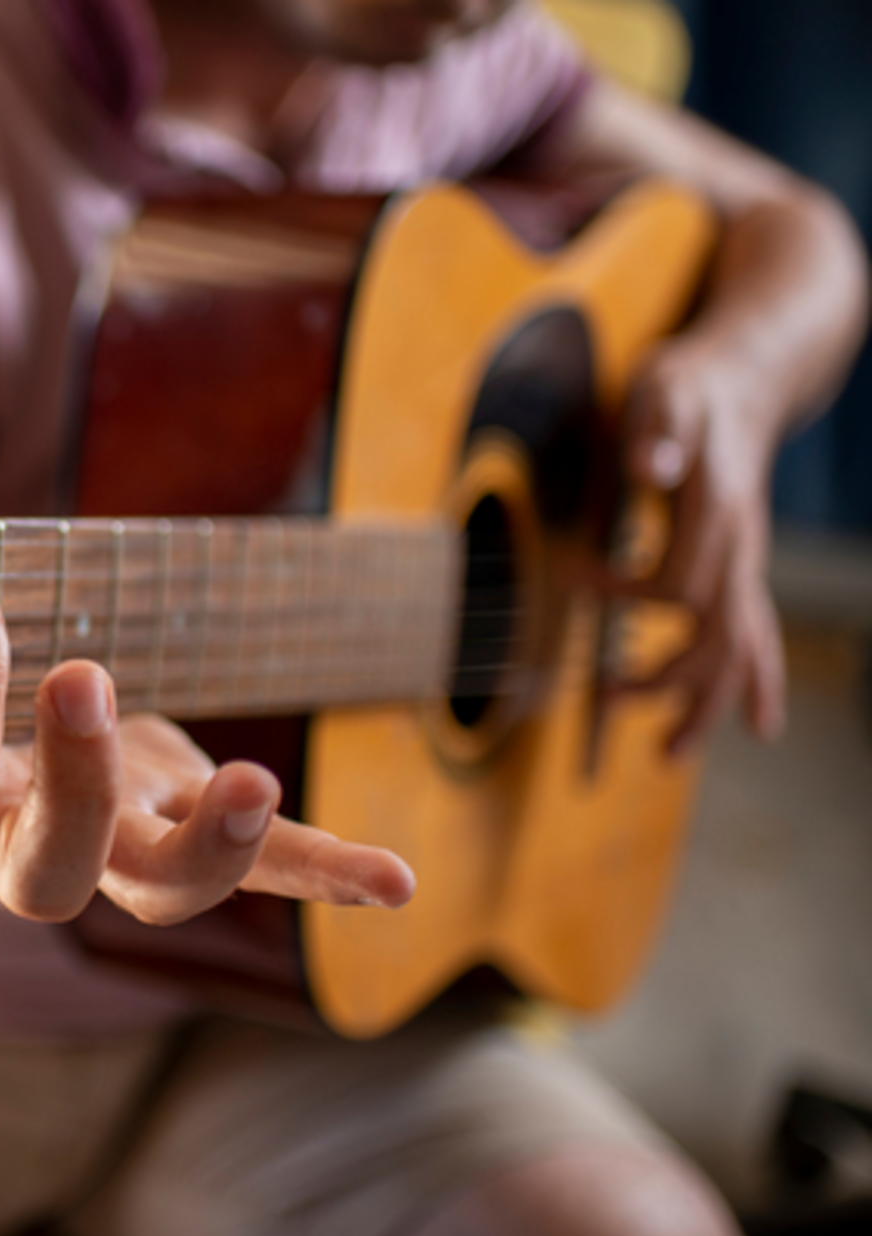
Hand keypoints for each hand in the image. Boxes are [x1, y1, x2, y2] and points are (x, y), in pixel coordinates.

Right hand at [0, 469, 415, 925]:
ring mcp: (109, 847)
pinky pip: (259, 868)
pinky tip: (397, 880)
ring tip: (255, 776)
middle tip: (81, 674)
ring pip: (159, 891)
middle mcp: (15, 845)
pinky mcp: (180, 826)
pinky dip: (325, 873)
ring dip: (218, 844)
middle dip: (73, 784)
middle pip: (49, 872)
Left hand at [615, 334, 786, 754]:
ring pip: (740, 651)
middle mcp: (741, 547)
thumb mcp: (664, 394)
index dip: (623, 592)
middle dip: (669, 681)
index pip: (677, 584)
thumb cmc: (689, 387)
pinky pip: (756, 636)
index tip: (574, 575)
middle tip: (607, 700)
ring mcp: (746, 562)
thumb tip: (651, 463)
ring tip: (667, 755)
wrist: (740, 379)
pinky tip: (761, 728)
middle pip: (718, 638)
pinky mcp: (740, 567)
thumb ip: (658, 430)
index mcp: (718, 512)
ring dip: (705, 705)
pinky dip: (758, 683)